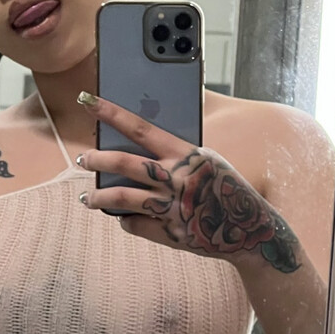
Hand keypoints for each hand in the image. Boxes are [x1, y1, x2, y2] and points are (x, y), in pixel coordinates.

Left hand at [76, 93, 299, 270]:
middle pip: (125, 163)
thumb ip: (177, 156)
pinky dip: (126, 221)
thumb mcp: (208, 161)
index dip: (111, 113)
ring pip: (123, 197)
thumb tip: (139, 149)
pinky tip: (123, 218)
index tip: (88, 100)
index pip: (141, 127)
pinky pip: (136, 225)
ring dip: (99, 197)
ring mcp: (173, 206)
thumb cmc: (227, 189)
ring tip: (87, 198)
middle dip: (98, 159)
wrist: (251, 229)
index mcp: (187, 153)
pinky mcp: (171, 232)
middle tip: (83, 159)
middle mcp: (178, 177)